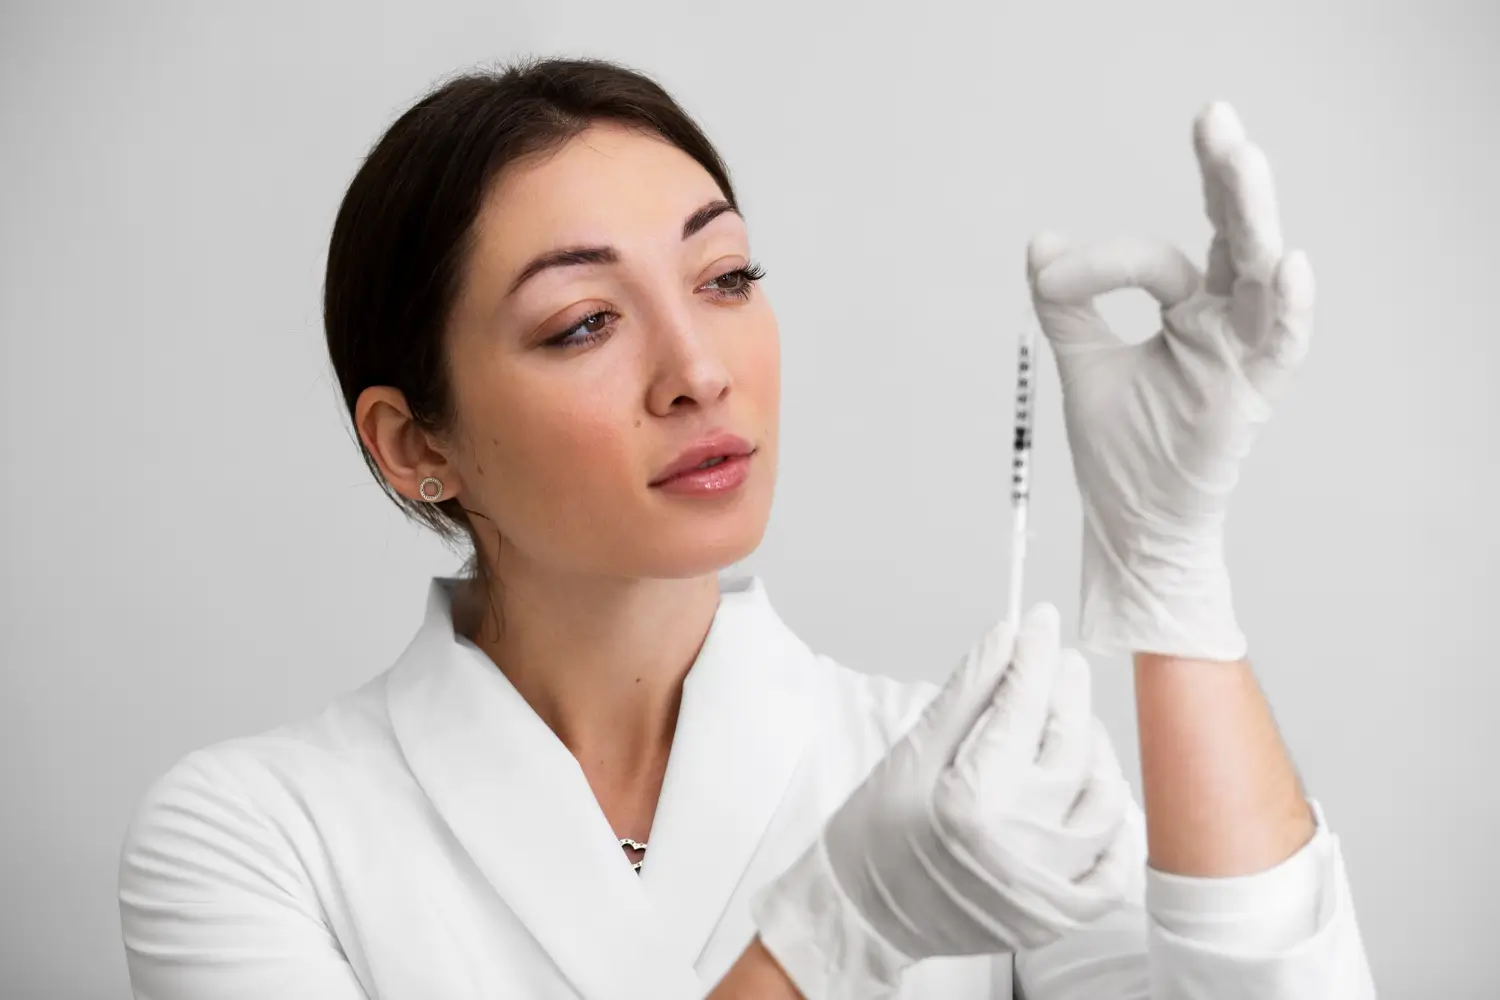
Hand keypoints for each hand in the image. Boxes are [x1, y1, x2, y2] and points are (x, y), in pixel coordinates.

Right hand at [750, 605, 1133, 998]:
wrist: (865, 918)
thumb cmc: (874, 840)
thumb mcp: (910, 755)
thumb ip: (965, 694)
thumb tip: (1005, 639)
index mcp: (974, 800)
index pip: (1024, 705)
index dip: (1036, 654)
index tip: (1041, 623)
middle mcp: (1020, 842)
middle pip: (1070, 744)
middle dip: (1067, 692)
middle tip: (1061, 664)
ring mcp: (1046, 882)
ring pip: (1102, 798)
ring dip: (1093, 752)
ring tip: (1071, 728)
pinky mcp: (1060, 913)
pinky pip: (1113, 866)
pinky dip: (1113, 826)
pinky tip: (1093, 793)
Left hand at [1027, 102, 1313, 661]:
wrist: (1127, 522)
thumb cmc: (1120, 448)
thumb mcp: (1082, 361)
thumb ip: (1068, 304)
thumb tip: (1042, 243)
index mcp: (1190, 309)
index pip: (1160, 256)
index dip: (1105, 260)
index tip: (1051, 277)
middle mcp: (1225, 322)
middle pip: (1237, 236)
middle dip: (1225, 176)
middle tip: (1214, 117)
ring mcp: (1243, 355)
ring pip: (1261, 275)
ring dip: (1253, 217)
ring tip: (1242, 160)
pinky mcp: (1250, 395)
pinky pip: (1281, 345)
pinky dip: (1291, 308)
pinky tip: (1289, 264)